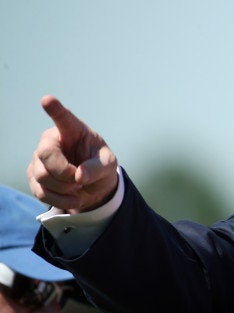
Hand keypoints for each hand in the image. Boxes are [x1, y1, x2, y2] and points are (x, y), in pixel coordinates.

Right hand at [27, 95, 118, 213]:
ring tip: (78, 187)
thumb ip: (97, 168)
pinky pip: (40, 192)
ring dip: (64, 188)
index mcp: (73, 130)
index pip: (63, 117)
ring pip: (42, 176)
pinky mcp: (34, 176)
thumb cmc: (100, 166)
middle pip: (46, 155)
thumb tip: (79, 176)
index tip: (48, 100)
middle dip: (64, 172)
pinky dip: (60, 200)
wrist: (92, 186)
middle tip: (79, 179)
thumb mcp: (108, 165)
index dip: (55, 109)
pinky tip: (73, 198)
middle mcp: (51, 140)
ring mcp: (39, 158)